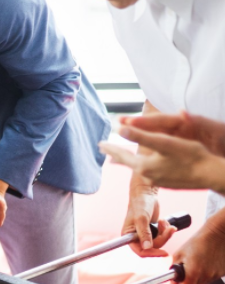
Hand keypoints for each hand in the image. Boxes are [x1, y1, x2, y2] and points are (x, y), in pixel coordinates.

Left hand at [100, 124, 224, 190]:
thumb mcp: (163, 142)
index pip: (121, 155)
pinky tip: (145, 167)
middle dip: (116, 155)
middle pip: (128, 163)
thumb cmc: (190, 156)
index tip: (99, 143)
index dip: (110, 147)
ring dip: (129, 161)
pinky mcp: (170, 183)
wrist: (212, 174)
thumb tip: (119, 128)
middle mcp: (149, 176)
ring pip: (139, 168)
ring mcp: (159, 181)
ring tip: (120, 158)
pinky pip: (151, 173)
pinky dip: (144, 167)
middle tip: (104, 149)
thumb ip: (140, 136)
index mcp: (144, 166)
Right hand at [121, 185, 174, 256]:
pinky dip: (166, 229)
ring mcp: (145, 233)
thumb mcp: (142, 219)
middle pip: (152, 247)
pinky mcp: (153, 230)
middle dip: (163, 238)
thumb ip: (144, 233)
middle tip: (169, 229)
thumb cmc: (139, 204)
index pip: (140, 251)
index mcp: (128, 236)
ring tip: (165, 222)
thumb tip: (147, 247)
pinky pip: (162, 236)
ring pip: (159, 242)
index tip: (164, 253)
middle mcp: (136, 236)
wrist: (146, 194)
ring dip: (165, 233)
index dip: (151, 253)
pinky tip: (163, 221)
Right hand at [125, 111, 224, 156]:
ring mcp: (176, 138)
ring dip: (136, 134)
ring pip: (152, 135)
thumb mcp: (215, 130)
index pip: (161, 120)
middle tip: (117, 122)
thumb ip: (199, 121)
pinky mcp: (175, 147)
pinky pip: (156, 145)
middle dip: (135, 124)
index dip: (144, 120)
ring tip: (120, 134)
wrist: (224, 161)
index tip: (128, 121)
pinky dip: (144, 146)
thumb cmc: (223, 140)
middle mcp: (178, 128)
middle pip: (153, 125)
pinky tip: (134, 153)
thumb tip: (182, 113)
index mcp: (186, 123)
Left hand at [172, 218, 224, 283]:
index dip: (179, 283)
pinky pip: (211, 277)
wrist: (217, 235)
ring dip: (197, 276)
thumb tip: (171, 276)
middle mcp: (205, 276)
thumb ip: (174, 266)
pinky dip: (207, 272)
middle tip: (187, 269)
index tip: (177, 280)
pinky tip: (206, 262)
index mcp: (193, 272)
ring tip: (198, 263)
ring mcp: (215, 275)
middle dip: (188, 279)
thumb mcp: (180, 253)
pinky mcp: (222, 273)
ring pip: (203, 281)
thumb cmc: (199, 241)